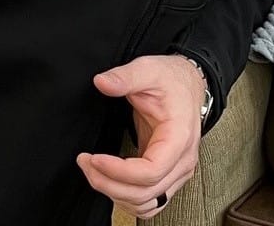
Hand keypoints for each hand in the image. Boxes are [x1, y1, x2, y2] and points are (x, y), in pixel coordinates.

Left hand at [76, 54, 205, 219]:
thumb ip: (125, 76)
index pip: (151, 172)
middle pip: (145, 193)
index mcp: (180, 137)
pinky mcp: (169, 176)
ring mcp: (178, 171)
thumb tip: (102, 82)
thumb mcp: (148, 70)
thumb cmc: (171, 80)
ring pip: (146, 203)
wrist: (188, 85)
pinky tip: (111, 183)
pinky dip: (127, 199)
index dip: (119, 172)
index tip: (94, 158)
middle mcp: (183, 160)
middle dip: (108, 183)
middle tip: (85, 162)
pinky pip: (150, 202)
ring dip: (115, 194)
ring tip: (93, 171)